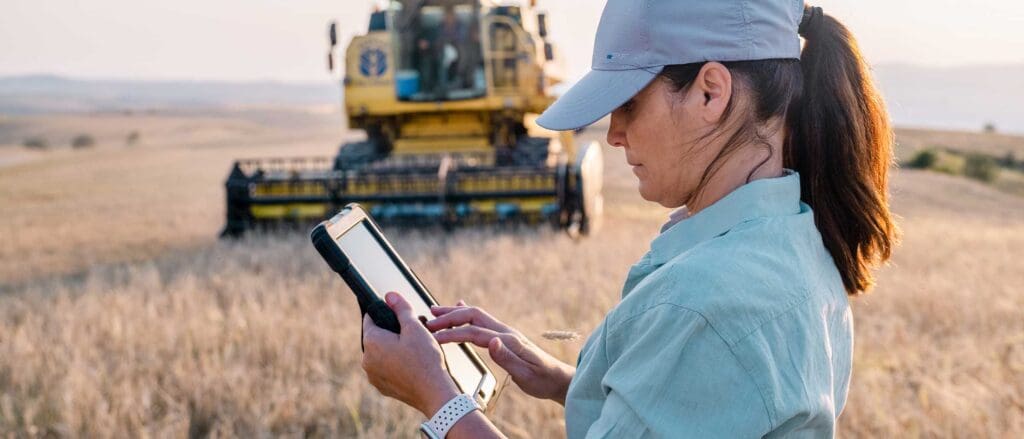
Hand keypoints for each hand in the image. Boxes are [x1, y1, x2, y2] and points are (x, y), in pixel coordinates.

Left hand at [362, 293, 460, 416]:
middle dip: (391, 332)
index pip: (371, 318)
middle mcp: (366, 360)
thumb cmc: (425, 360)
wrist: (434, 392)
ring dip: (393, 349)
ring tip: (414, 350)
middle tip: (412, 334)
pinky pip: (385, 368)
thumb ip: (401, 308)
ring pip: (381, 353)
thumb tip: (390, 295)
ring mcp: (373, 375)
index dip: (386, 313)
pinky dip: (395, 364)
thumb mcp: (415, 327)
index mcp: (371, 342)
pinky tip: (411, 365)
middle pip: (376, 336)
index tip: (399, 316)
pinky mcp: (381, 386)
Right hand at [427, 302, 574, 404]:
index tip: (434, 337)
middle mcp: (505, 332)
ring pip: (475, 316)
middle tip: (429, 320)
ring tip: (435, 311)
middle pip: (473, 316)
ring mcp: (504, 332)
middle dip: (449, 316)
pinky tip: (460, 307)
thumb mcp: (526, 374)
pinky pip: (481, 321)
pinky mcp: (504, 337)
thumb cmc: (542, 379)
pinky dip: (466, 314)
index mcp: (508, 340)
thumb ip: (508, 358)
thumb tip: (492, 342)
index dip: (453, 333)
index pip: (474, 332)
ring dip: (455, 313)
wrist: (557, 378)